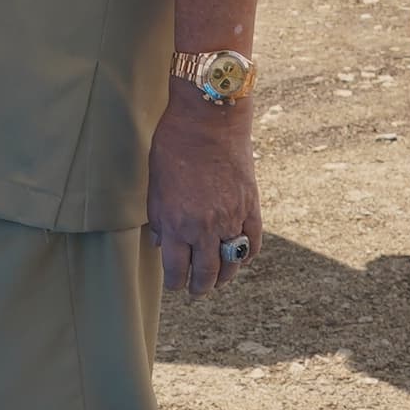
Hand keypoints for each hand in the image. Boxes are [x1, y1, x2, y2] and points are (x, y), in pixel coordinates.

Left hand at [148, 94, 262, 295]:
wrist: (209, 119)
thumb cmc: (173, 146)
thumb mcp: (156, 185)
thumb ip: (159, 219)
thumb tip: (161, 243)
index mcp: (176, 224)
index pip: (176, 271)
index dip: (175, 283)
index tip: (175, 284)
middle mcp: (204, 227)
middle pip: (206, 274)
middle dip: (199, 287)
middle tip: (197, 290)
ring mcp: (231, 218)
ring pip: (231, 263)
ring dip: (224, 276)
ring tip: (219, 279)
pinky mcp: (251, 206)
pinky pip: (253, 242)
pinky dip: (247, 254)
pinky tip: (241, 257)